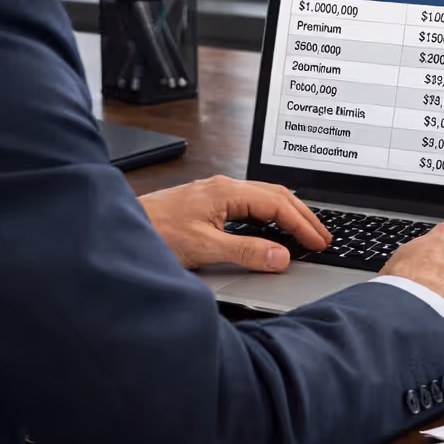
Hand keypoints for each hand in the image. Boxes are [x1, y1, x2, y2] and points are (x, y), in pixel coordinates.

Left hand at [140, 175, 330, 271]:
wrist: (120, 228)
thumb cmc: (155, 233)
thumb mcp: (204, 248)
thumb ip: (245, 252)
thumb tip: (281, 256)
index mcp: (225, 191)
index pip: (277, 204)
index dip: (302, 225)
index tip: (319, 243)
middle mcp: (222, 187)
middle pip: (275, 195)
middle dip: (302, 216)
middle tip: (323, 237)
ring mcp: (215, 193)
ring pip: (263, 198)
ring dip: (288, 214)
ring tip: (306, 233)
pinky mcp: (208, 203)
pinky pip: (249, 204)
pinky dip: (270, 216)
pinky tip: (273, 229)